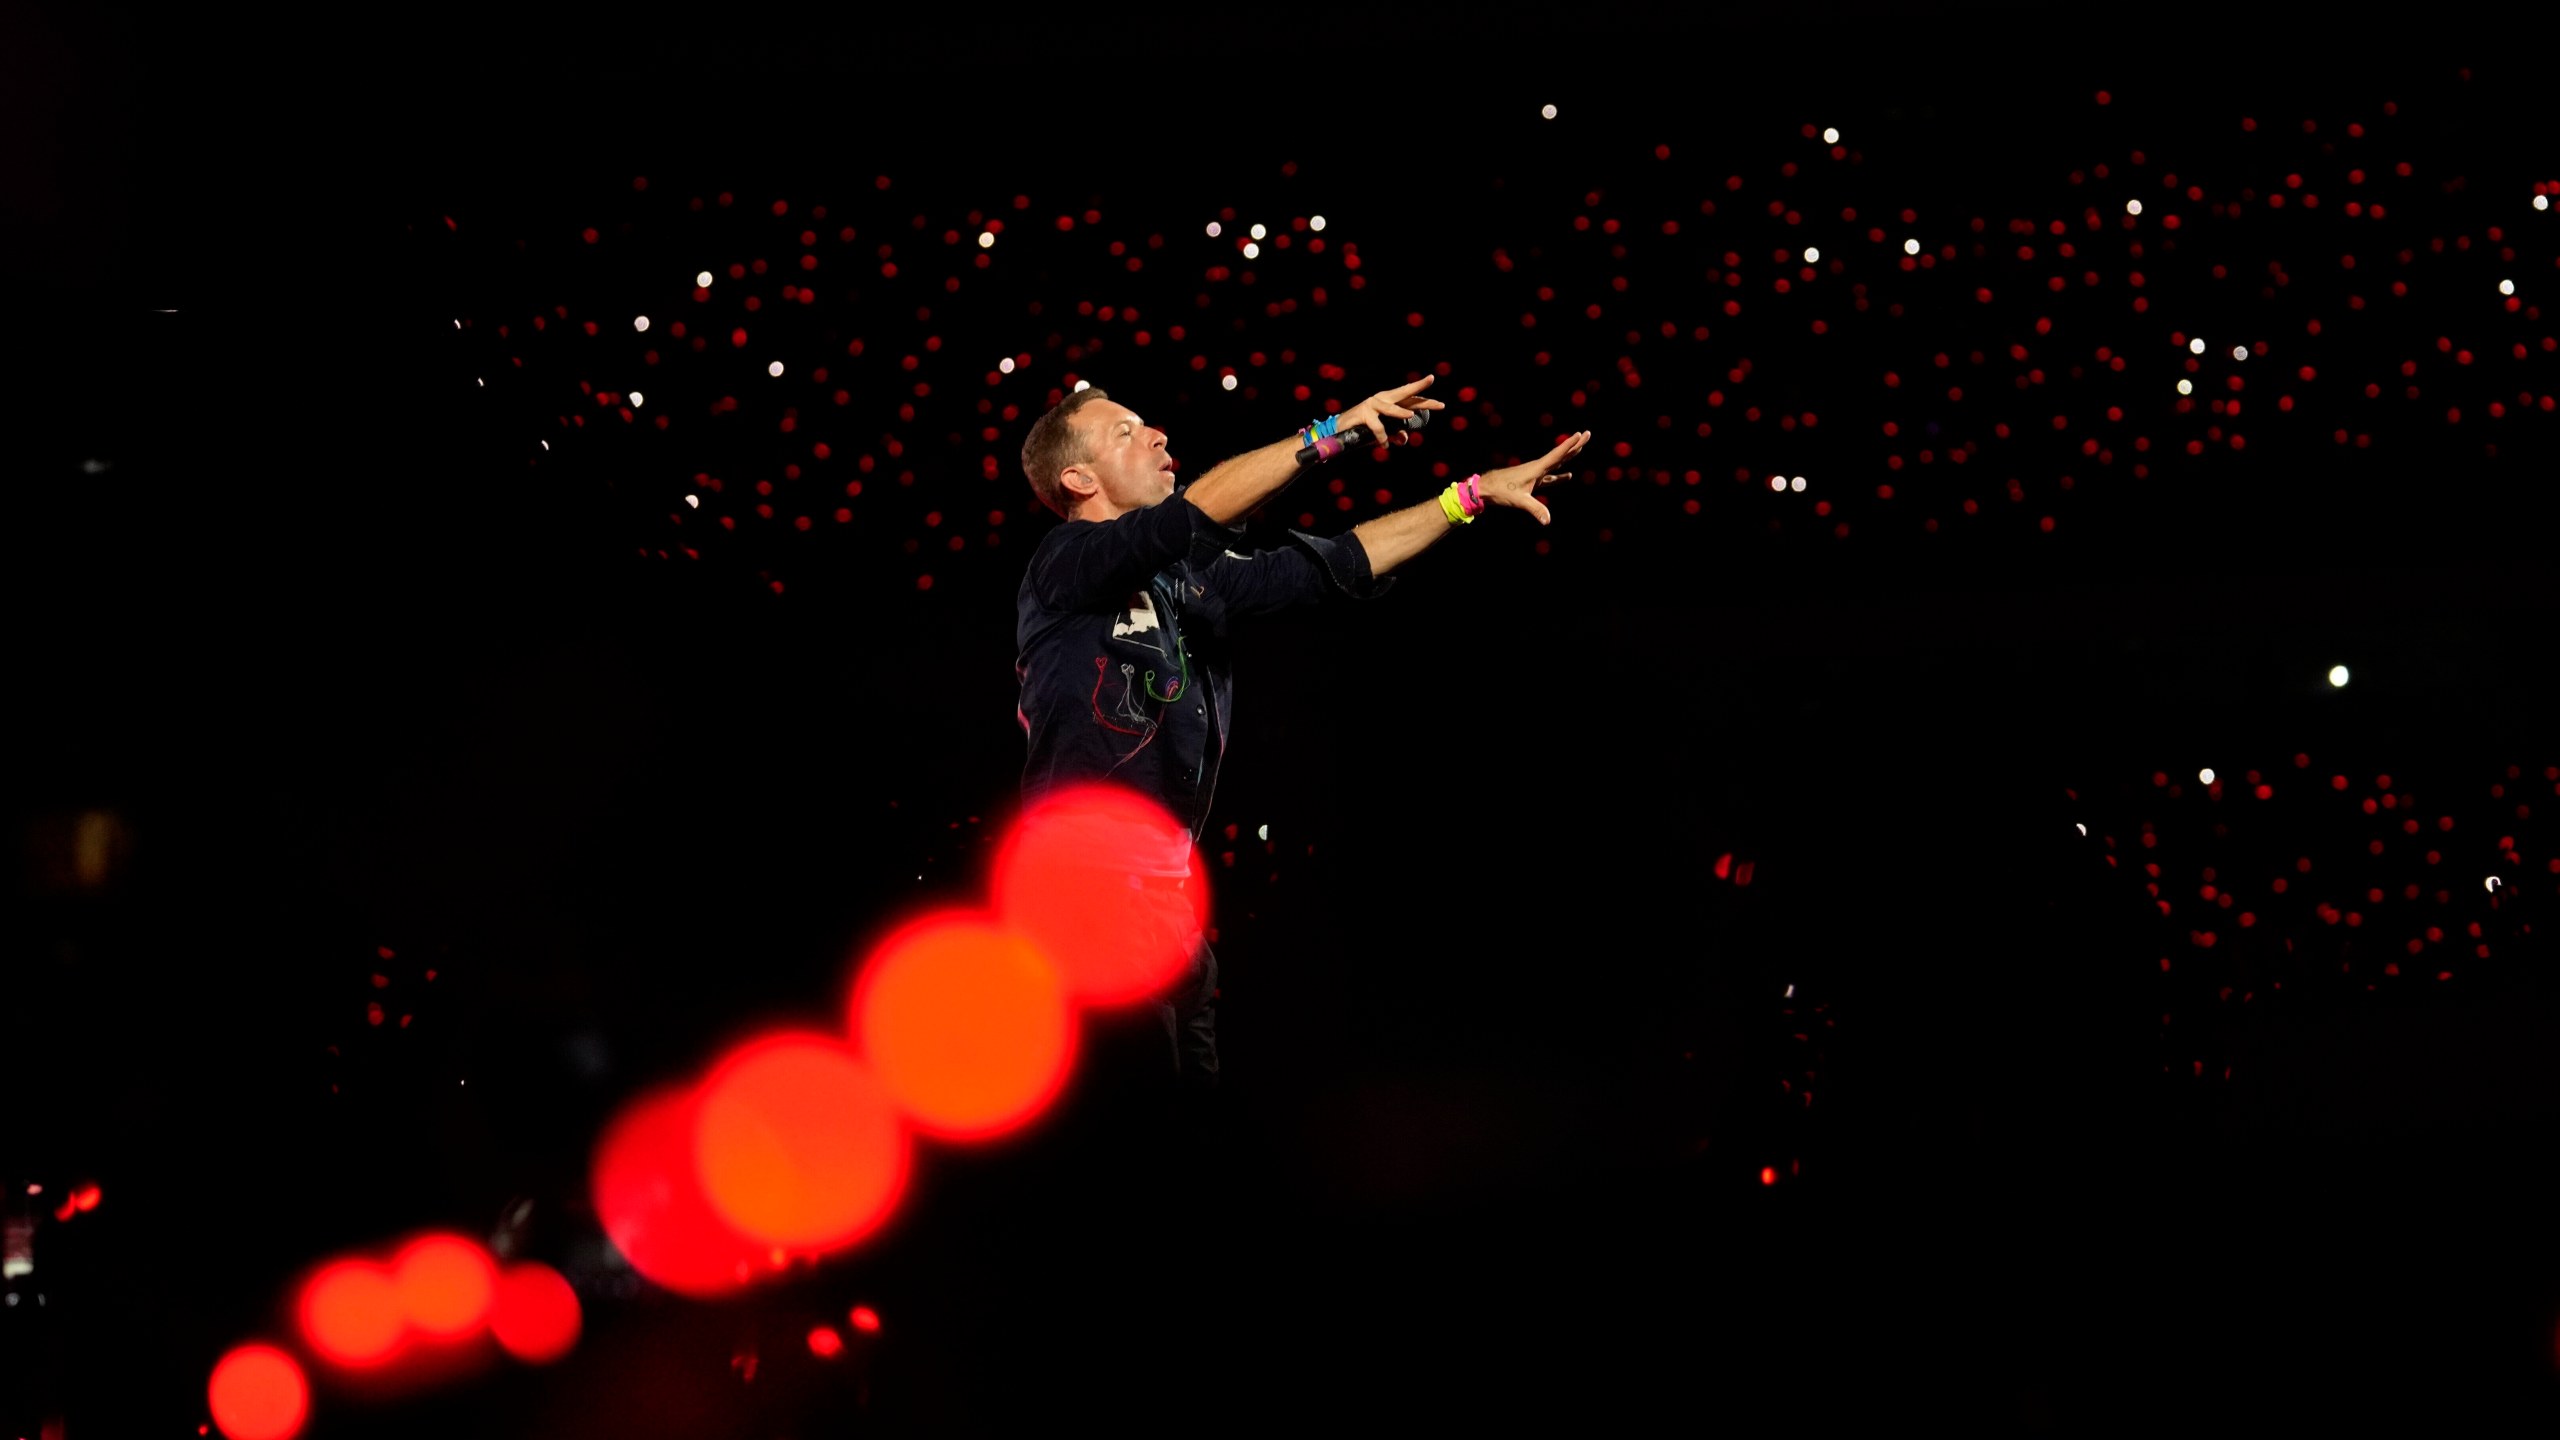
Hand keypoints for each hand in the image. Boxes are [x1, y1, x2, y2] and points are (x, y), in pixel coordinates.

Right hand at [1331, 373, 1446, 449]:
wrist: (1340, 430)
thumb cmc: (1363, 429)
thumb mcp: (1383, 434)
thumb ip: (1395, 435)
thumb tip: (1404, 439)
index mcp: (1389, 402)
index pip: (1410, 399)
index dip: (1424, 399)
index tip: (1440, 402)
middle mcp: (1382, 399)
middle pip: (1404, 392)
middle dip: (1418, 387)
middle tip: (1431, 381)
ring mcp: (1372, 404)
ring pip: (1390, 408)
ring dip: (1400, 412)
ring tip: (1409, 417)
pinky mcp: (1363, 413)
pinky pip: (1377, 427)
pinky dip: (1382, 437)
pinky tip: (1384, 445)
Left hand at [1476, 430, 1588, 524]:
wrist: (1486, 488)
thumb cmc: (1501, 491)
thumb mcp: (1519, 501)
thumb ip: (1535, 509)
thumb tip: (1547, 521)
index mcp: (1537, 469)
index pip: (1557, 455)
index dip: (1570, 445)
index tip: (1581, 434)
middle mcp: (1538, 467)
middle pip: (1561, 454)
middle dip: (1574, 445)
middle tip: (1588, 434)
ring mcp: (1536, 473)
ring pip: (1557, 462)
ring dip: (1569, 455)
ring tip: (1580, 448)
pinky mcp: (1533, 480)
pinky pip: (1551, 475)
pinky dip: (1560, 474)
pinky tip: (1568, 475)